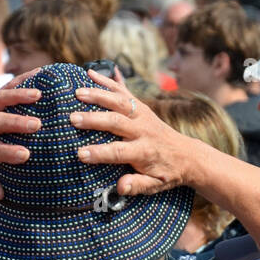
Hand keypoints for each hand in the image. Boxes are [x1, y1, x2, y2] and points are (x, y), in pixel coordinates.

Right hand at [70, 69, 201, 195]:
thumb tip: (120, 187)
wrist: (187, 155)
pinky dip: (107, 81)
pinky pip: (123, 91)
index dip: (100, 153)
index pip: (119, 152)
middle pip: (117, 122)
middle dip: (94, 119)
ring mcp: (142, 114)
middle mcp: (143, 130)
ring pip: (120, 102)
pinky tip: (90, 73)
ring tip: (77, 92)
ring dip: (98, 95)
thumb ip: (138, 185)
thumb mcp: (156, 185)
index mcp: (145, 151)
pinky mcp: (141, 106)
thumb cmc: (167, 172)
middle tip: (72, 118)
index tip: (80, 154)